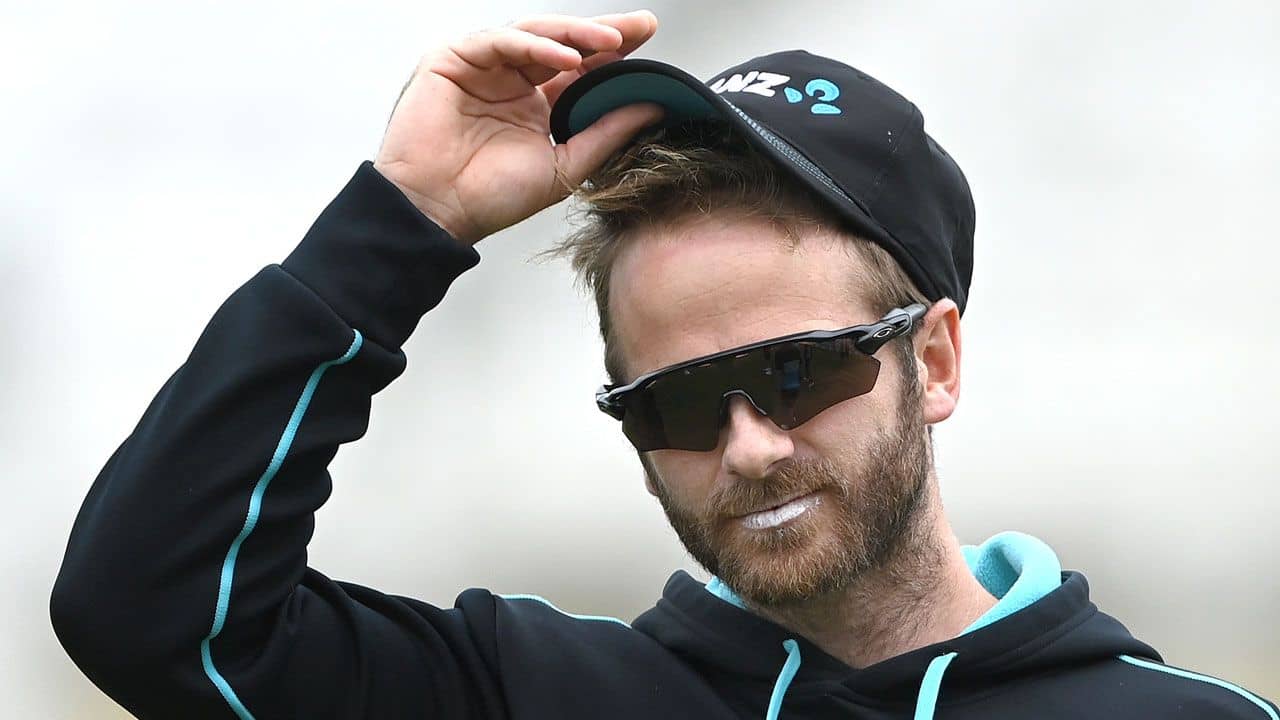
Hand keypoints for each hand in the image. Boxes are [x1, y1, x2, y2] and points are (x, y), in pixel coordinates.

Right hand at [373, 11, 662, 244]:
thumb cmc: (489, 197)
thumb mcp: (564, 167)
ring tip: (613, 42)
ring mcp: (483, 67)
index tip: (649, 42)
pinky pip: (500, 40)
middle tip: (642, 26)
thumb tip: (652, 107)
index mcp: (535, 105)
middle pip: (563, 43)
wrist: (437, 212)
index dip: (614, 54)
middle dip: (604, 33)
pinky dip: (535, 44)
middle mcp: (510, 81)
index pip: (580, 69)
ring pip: (535, 34)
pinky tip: (565, 57)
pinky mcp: (453, 59)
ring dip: (575, 34)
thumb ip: (606, 135)